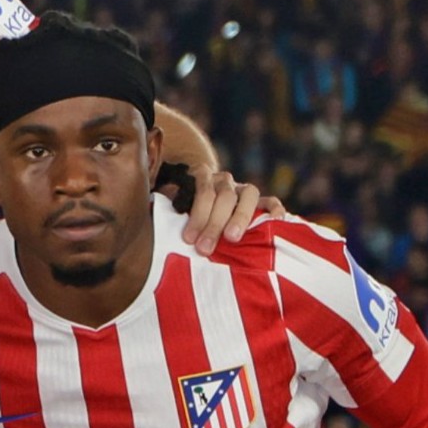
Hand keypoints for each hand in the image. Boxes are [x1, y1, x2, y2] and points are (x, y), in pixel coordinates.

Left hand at [173, 166, 287, 256]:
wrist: (207, 214)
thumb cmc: (186, 222)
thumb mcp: (174, 213)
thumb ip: (168, 214)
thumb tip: (152, 223)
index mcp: (202, 179)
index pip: (202, 191)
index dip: (196, 215)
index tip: (188, 239)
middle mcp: (225, 182)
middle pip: (223, 195)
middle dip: (213, 224)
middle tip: (204, 248)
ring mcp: (244, 191)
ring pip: (247, 195)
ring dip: (239, 217)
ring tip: (232, 238)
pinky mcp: (263, 203)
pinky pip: (272, 202)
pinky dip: (274, 211)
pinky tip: (274, 223)